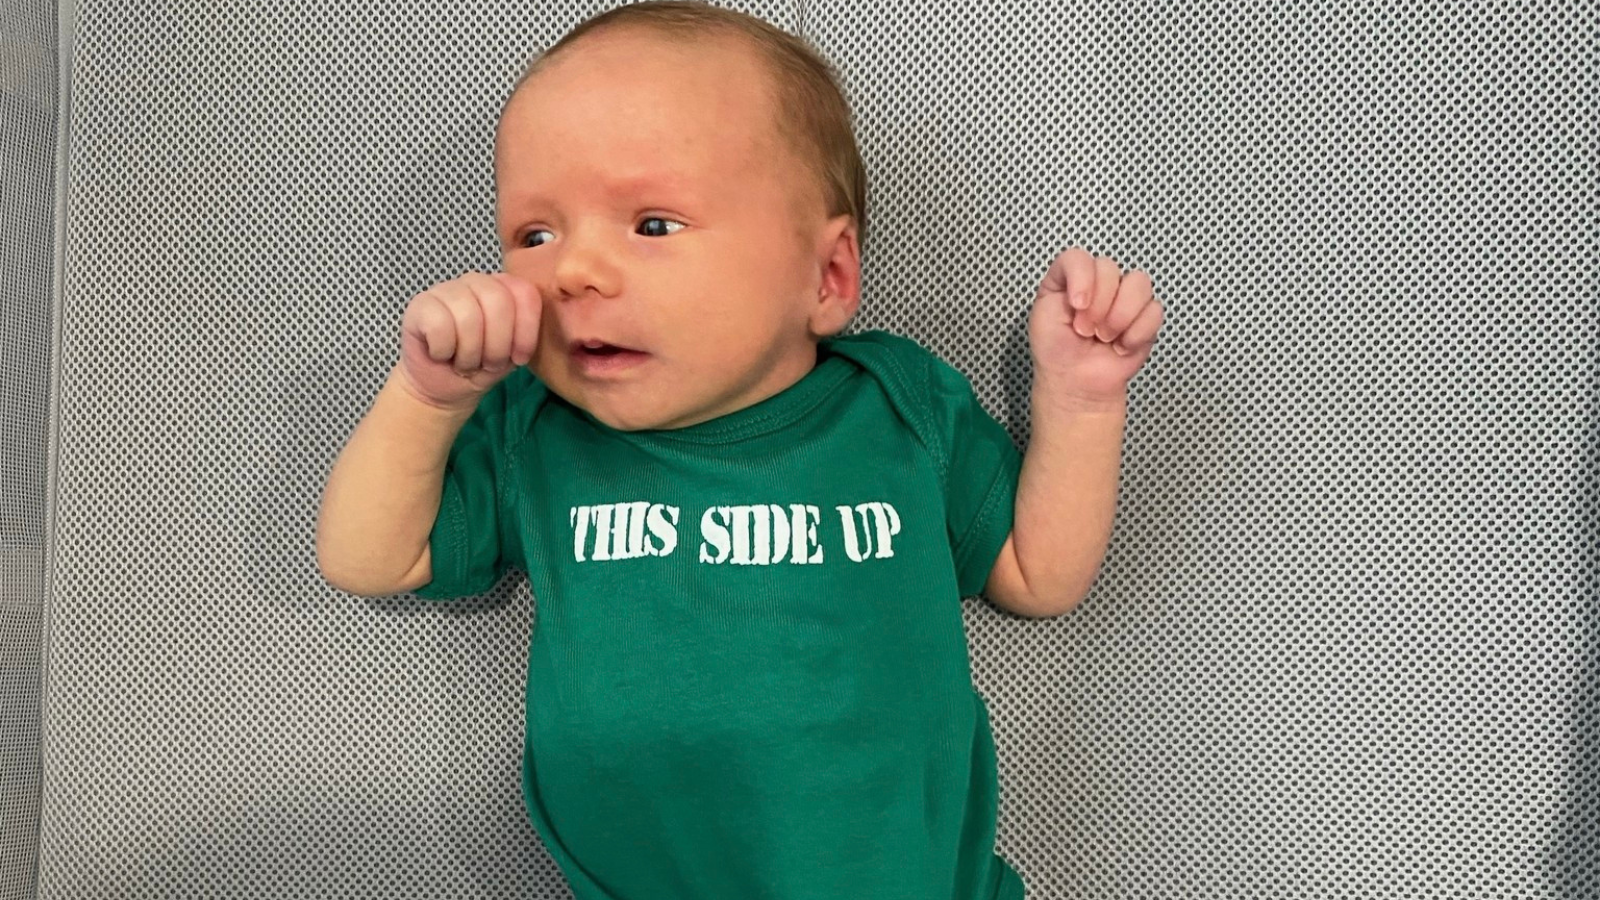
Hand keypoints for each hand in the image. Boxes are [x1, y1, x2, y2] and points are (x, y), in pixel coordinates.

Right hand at [396, 271, 540, 409]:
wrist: (443, 387)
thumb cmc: (481, 367)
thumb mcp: (512, 356)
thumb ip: (525, 337)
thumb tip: (533, 332)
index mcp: (504, 288)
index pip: (525, 294)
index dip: (526, 332)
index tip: (518, 358)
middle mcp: (477, 282)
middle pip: (499, 303)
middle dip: (497, 346)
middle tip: (487, 363)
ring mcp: (446, 289)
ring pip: (468, 316)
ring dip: (469, 353)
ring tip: (464, 362)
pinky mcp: (420, 304)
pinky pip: (440, 325)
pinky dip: (443, 350)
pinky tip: (440, 353)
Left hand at [1027, 247, 1163, 408]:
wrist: (1075, 382)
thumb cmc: (1056, 349)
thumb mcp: (1043, 311)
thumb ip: (1060, 282)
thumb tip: (1091, 284)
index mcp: (1073, 277)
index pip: (1080, 257)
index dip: (1081, 280)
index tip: (1076, 306)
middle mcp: (1100, 282)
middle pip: (1110, 269)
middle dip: (1097, 306)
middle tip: (1085, 330)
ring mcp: (1125, 298)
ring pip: (1139, 283)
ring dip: (1119, 317)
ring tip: (1104, 337)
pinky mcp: (1146, 317)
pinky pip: (1154, 311)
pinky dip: (1136, 333)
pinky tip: (1121, 346)